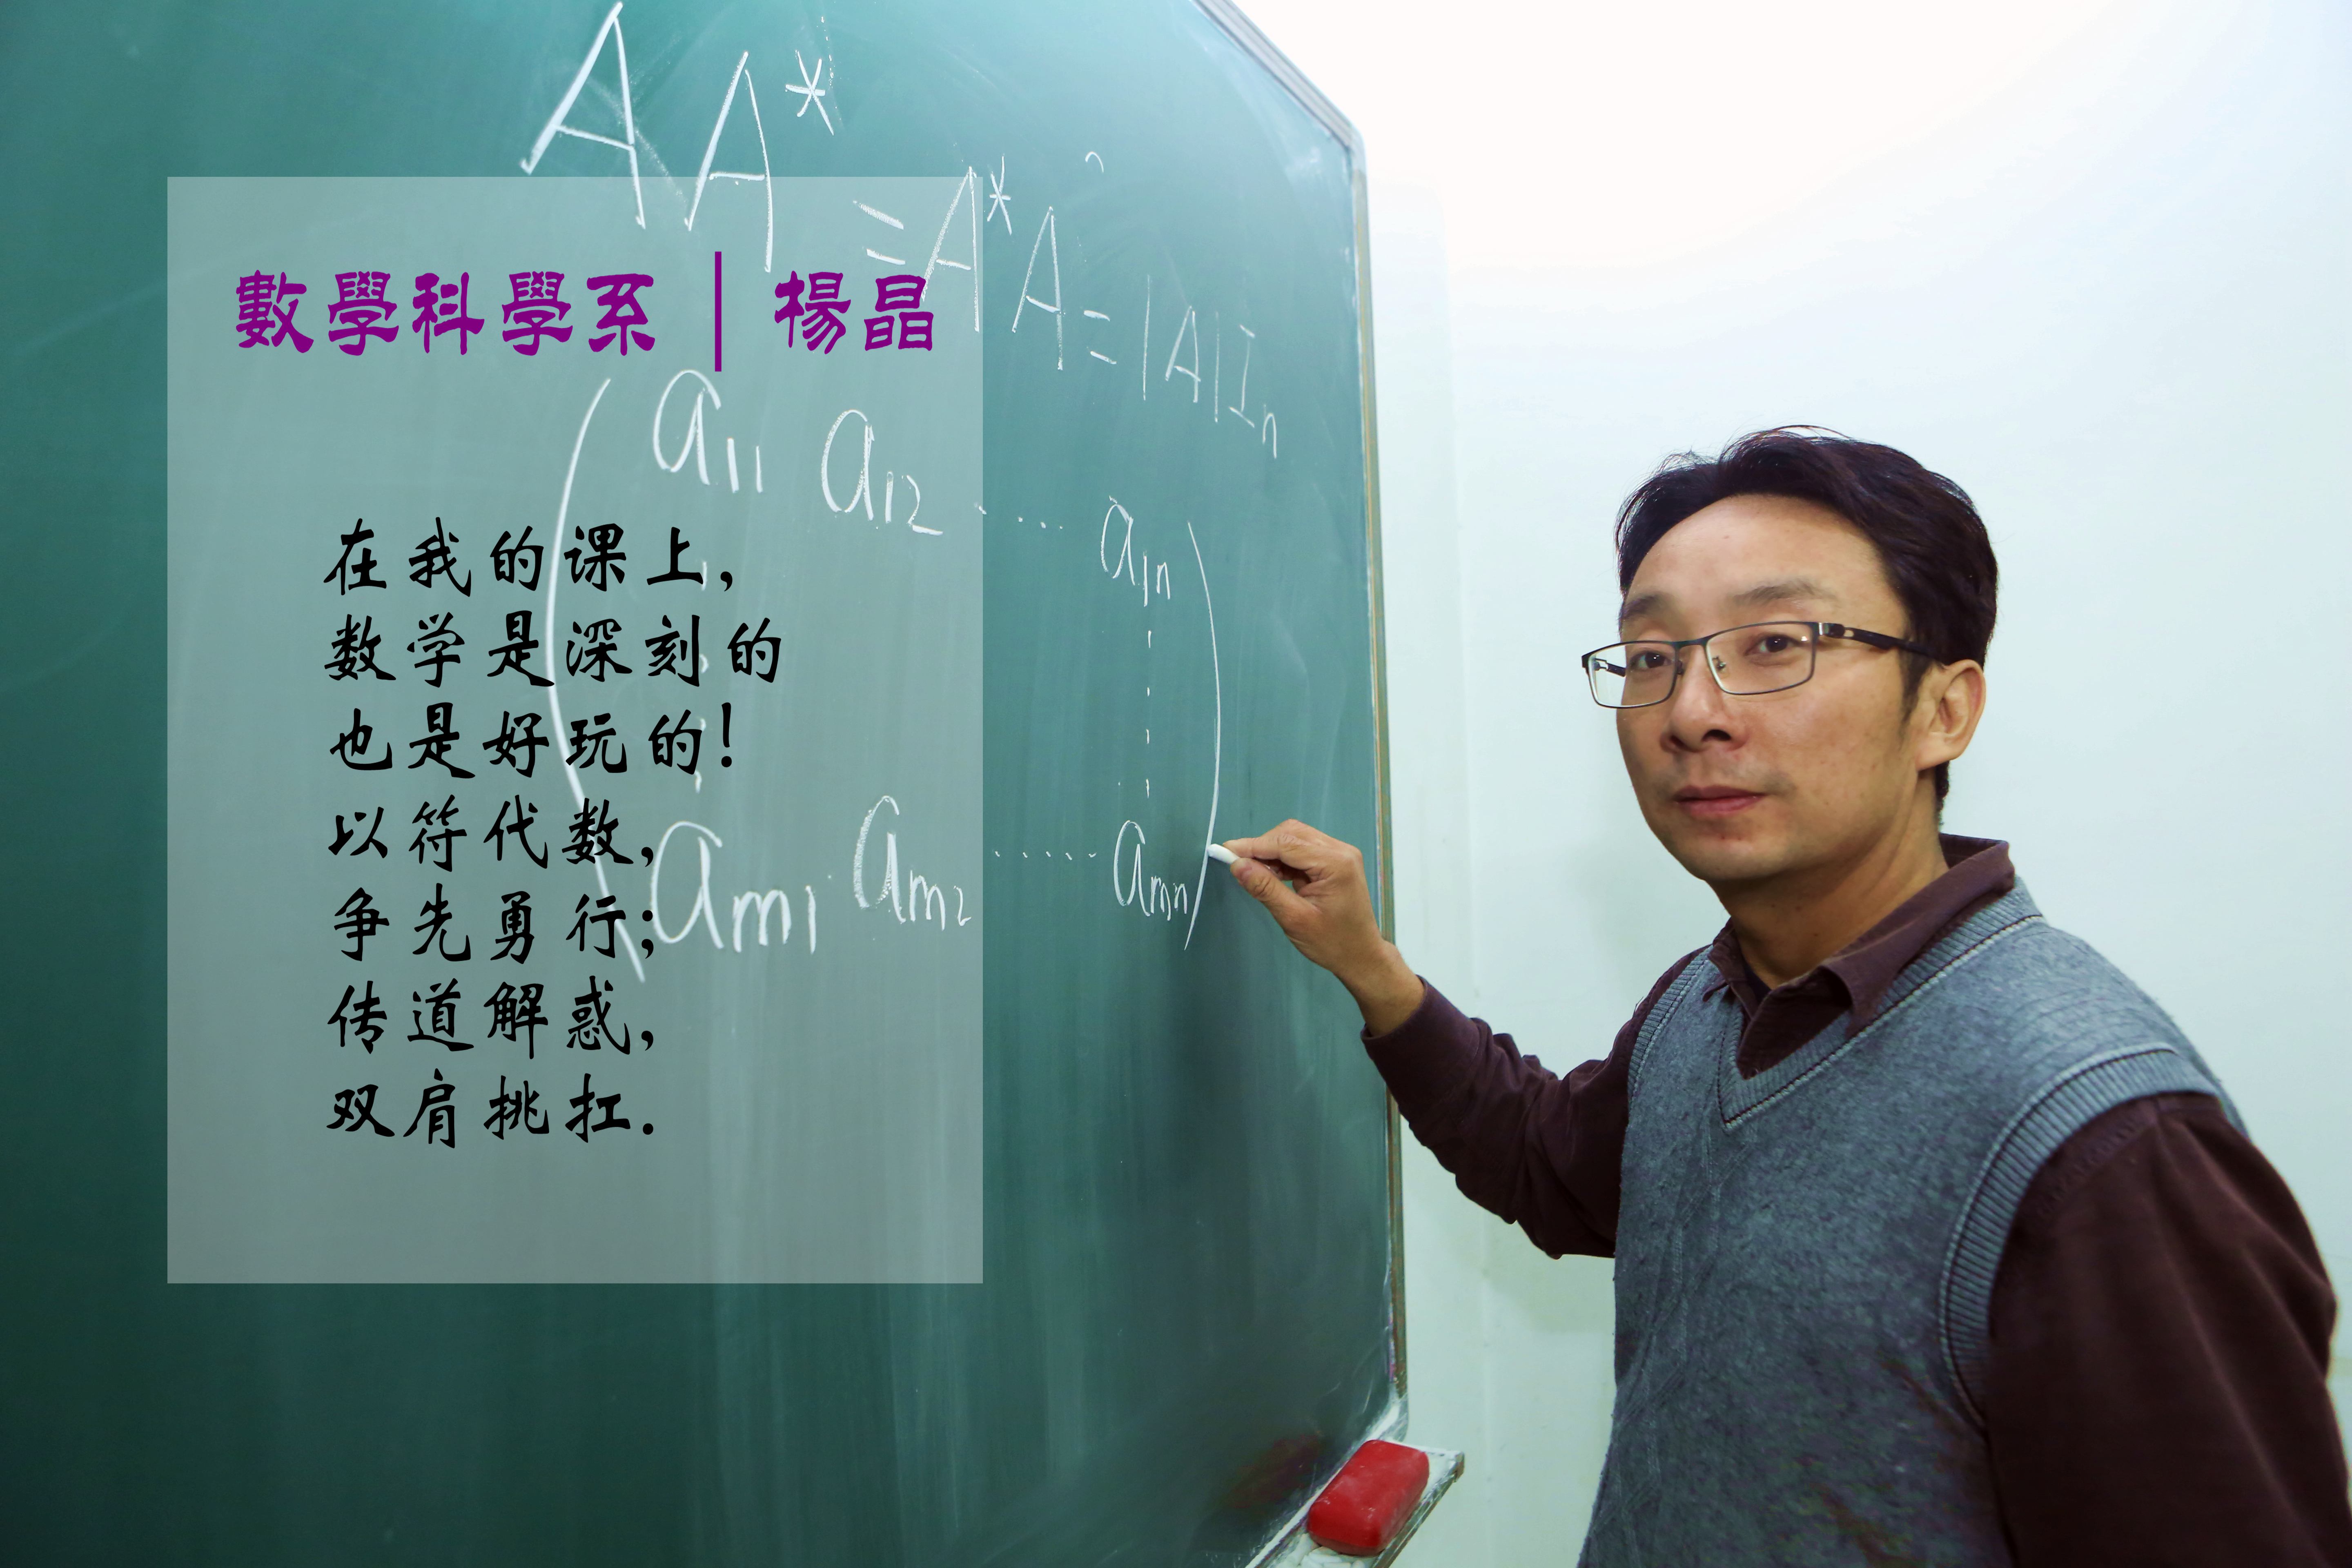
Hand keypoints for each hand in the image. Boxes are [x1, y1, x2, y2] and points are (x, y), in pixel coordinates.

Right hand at [1222, 819, 1424, 1034]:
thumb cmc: (1331, 943)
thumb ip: (1265, 889)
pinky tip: (1271, 875)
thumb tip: (1236, 865)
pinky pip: (1303, 850)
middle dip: (1262, 846)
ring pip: (1296, 839)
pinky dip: (1284, 860)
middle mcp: (1340, 850)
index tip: (1225, 850)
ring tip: (1253, 873)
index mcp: (1335, 863)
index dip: (1253, 845)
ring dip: (1272, 853)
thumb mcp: (1294, 919)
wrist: (1361, 956)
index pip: (1287, 842)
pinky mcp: (1336, 861)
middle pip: (1292, 834)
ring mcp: (1340, 854)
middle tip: (1238, 864)